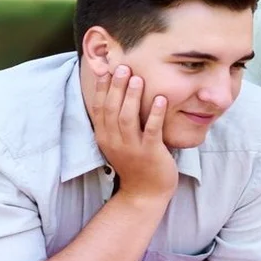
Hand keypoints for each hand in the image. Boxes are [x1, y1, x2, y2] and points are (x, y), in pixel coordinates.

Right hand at [88, 65, 176, 198]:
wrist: (144, 193)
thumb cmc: (134, 163)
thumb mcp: (117, 142)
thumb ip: (114, 122)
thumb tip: (115, 94)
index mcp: (104, 137)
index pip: (99, 109)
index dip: (102, 88)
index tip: (106, 69)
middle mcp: (114, 142)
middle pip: (111, 110)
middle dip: (116, 87)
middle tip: (123, 67)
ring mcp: (132, 148)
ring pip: (127, 118)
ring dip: (132, 97)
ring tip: (138, 78)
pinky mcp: (150, 153)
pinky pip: (152, 130)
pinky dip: (156, 113)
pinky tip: (162, 99)